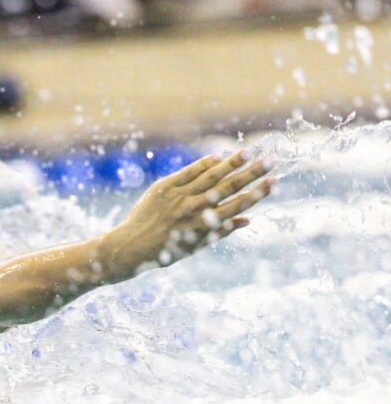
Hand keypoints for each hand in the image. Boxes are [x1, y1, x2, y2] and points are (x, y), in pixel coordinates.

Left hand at [100, 149, 274, 277]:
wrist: (130, 246)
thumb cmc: (166, 250)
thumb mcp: (195, 246)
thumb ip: (221, 232)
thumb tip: (247, 220)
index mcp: (204, 225)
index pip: (237, 206)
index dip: (257, 193)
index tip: (274, 182)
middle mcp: (193, 209)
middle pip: (228, 187)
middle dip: (251, 173)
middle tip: (270, 161)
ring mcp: (178, 196)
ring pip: (210, 176)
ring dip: (231, 163)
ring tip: (249, 153)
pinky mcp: (163, 187)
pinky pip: (187, 172)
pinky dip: (203, 164)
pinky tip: (218, 157)